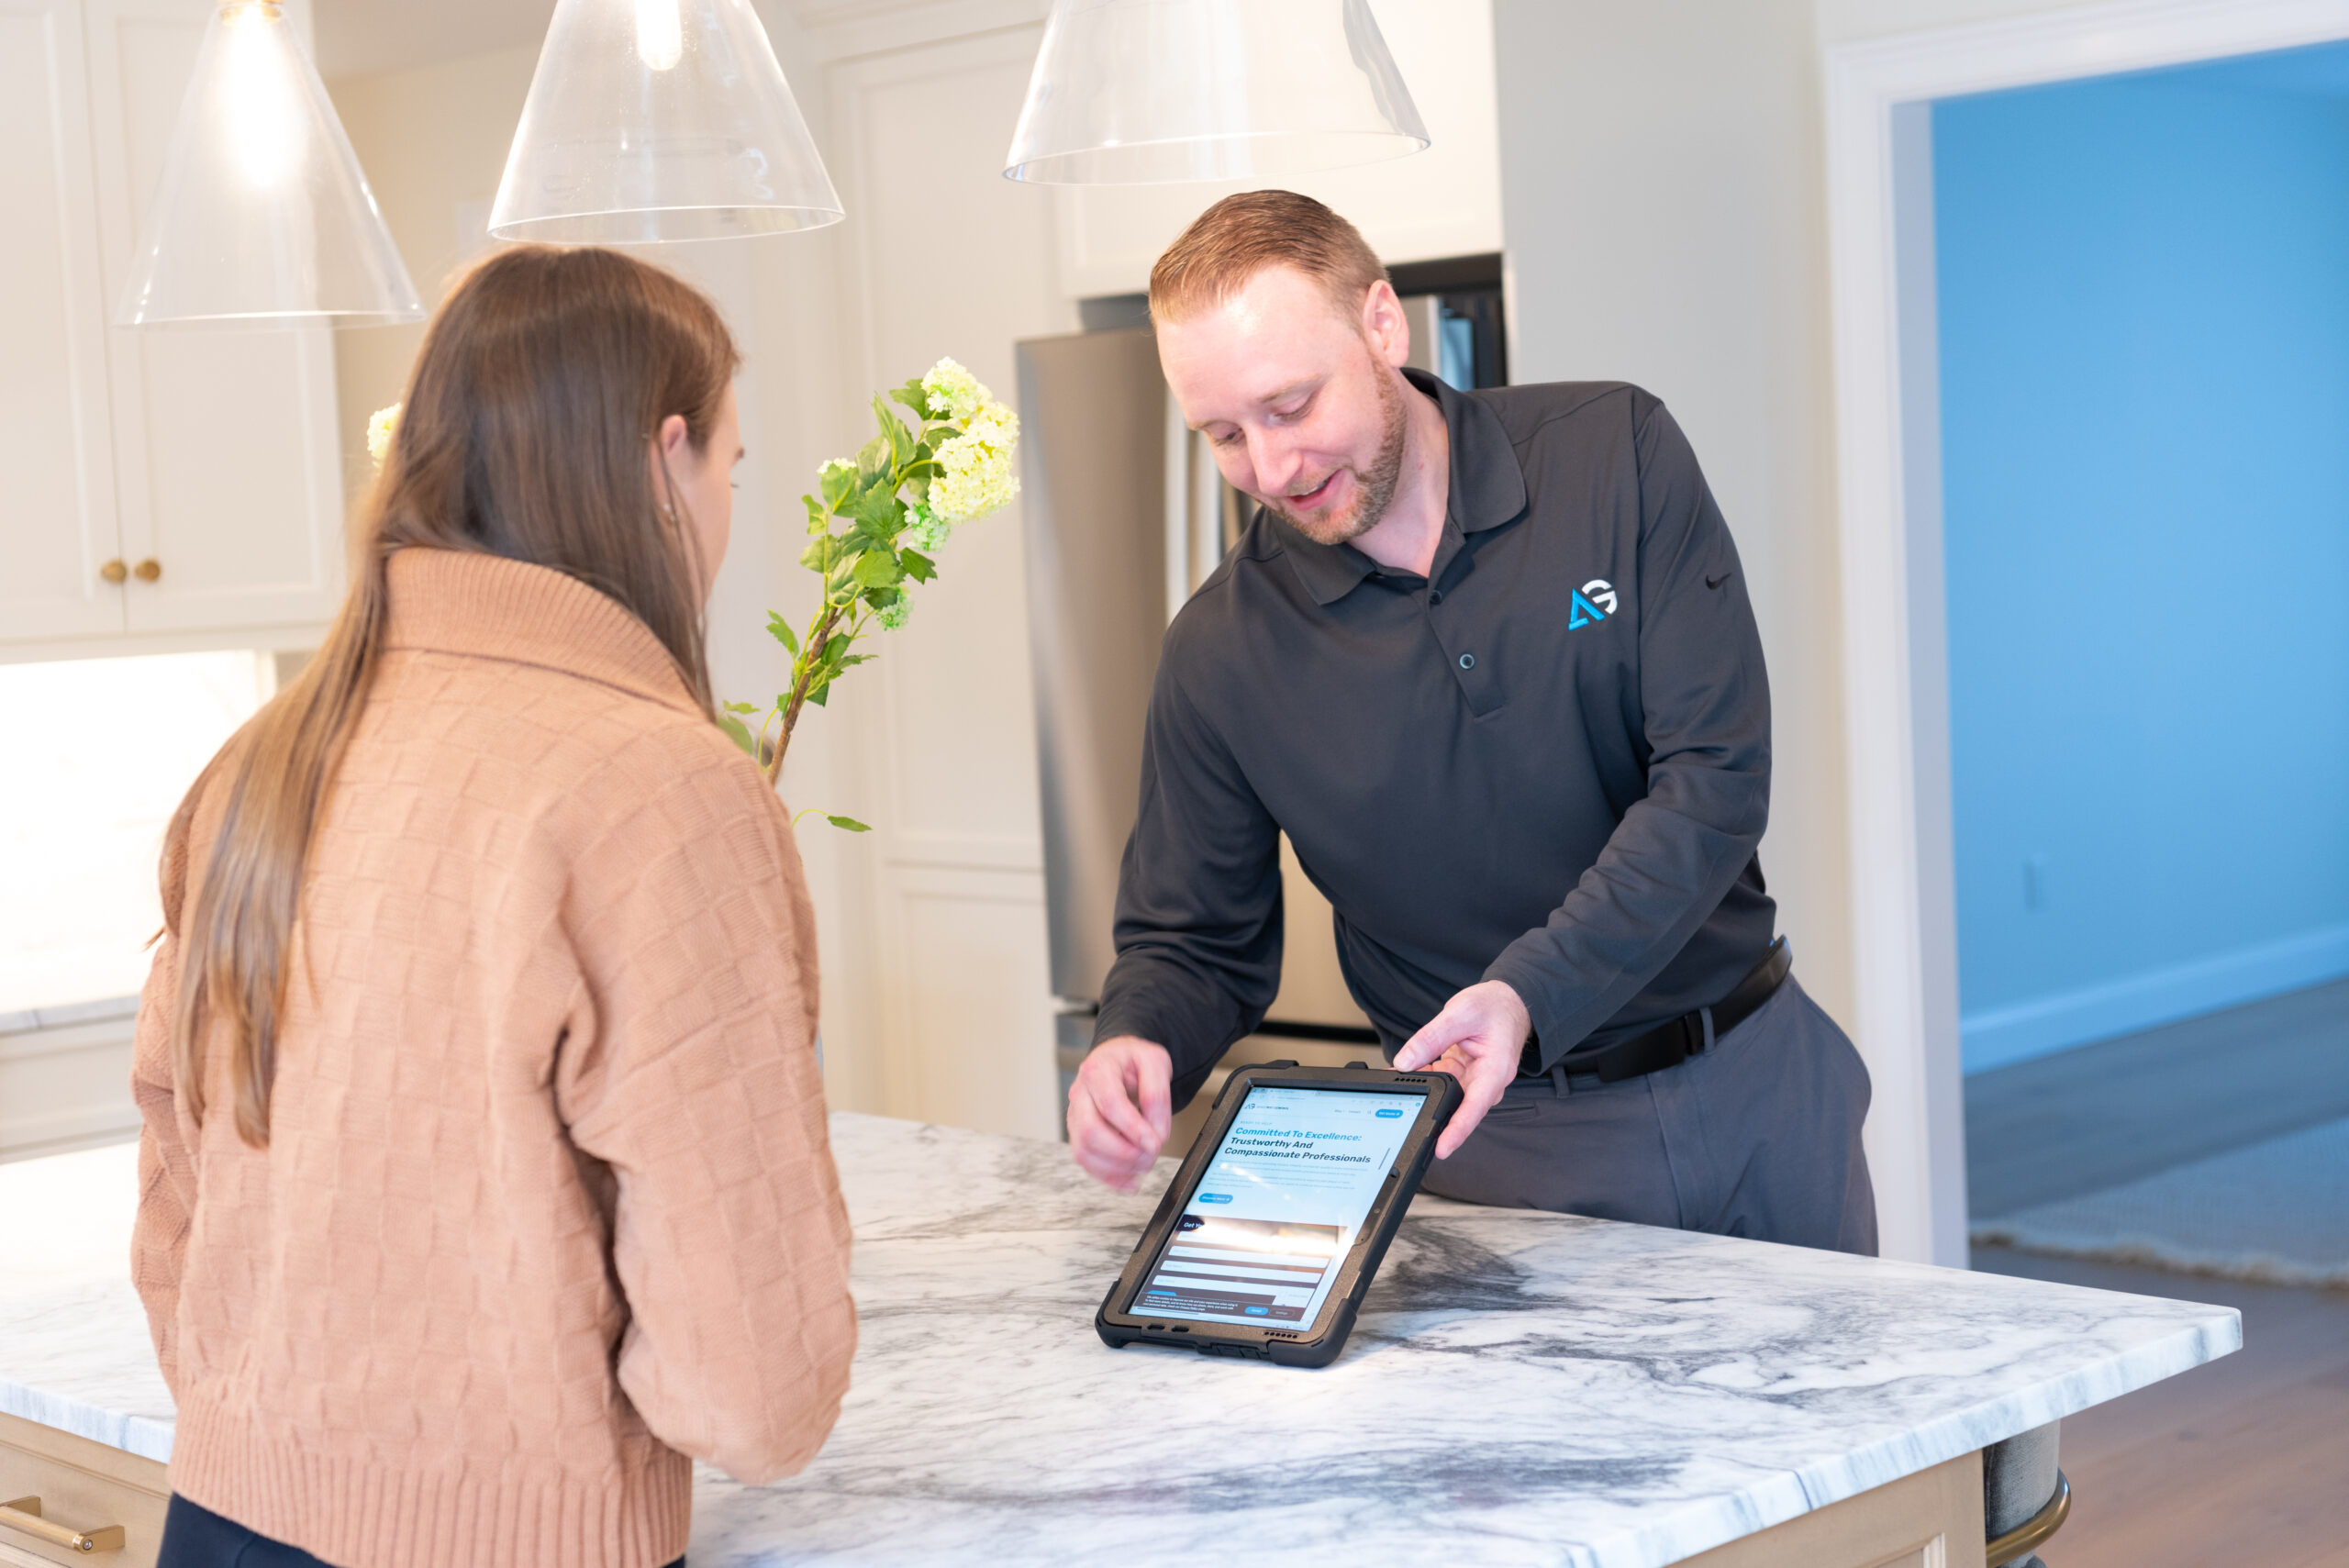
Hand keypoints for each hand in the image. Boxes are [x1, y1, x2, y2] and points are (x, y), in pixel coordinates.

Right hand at [1067, 1037, 1173, 1192]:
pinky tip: (1130, 1180)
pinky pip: (1086, 1163)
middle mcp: (1080, 1094)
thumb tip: (1156, 1132)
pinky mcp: (1078, 1134)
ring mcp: (1075, 1116)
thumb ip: (1157, 1094)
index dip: (1132, 1128)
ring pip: (1085, 1153)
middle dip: (1124, 1153)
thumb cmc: (1133, 1060)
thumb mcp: (1155, 1062)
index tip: (1154, 1143)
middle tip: (1150, 1155)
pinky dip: (1109, 1178)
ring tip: (1143, 1166)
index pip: (1110, 1104)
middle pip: (1091, 1133)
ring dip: (1117, 1168)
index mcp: (1098, 1071)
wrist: (1117, 1059)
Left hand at [1392, 980, 1532, 1159]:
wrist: (1508, 1001)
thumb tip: (1405, 1062)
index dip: (1457, 1131)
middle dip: (1430, 1112)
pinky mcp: (1463, 1075)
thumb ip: (1431, 1038)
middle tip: (1403, 1111)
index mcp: (1495, 1071)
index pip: (1474, 1108)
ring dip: (1423, 1090)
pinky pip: (1441, 1082)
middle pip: (1457, 1107)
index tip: (1441, 1148)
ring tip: (1398, 1081)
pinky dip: (1424, 1077)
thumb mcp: (1460, 1014)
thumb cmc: (1495, 1007)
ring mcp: (1474, 1080)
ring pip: (1445, 1095)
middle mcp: (1487, 1082)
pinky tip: (1408, 1070)